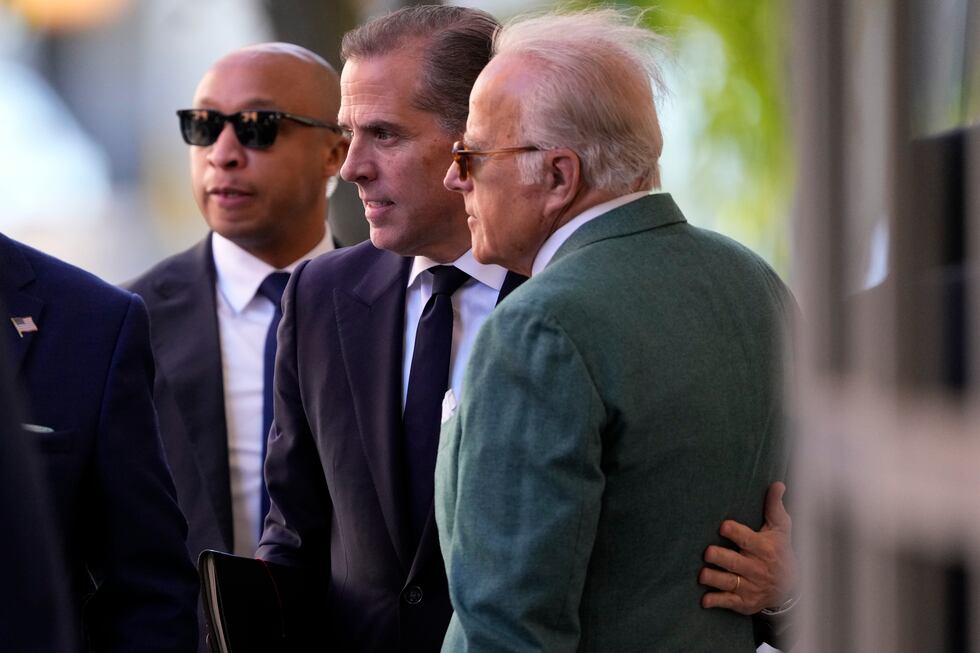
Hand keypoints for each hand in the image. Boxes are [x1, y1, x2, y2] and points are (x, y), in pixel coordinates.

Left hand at [699, 481, 797, 614]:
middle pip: (735, 563)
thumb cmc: (780, 551)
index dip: (735, 533)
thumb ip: (774, 507)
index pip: (748, 540)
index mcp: (763, 549)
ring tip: (702, 575)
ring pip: (729, 582)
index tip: (723, 525)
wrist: (791, 587)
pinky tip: (704, 600)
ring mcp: (749, 586)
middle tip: (708, 552)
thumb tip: (777, 484)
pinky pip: (728, 602)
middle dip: (721, 558)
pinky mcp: (744, 601)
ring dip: (714, 579)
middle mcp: (756, 568)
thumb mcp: (781, 529)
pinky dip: (716, 601)